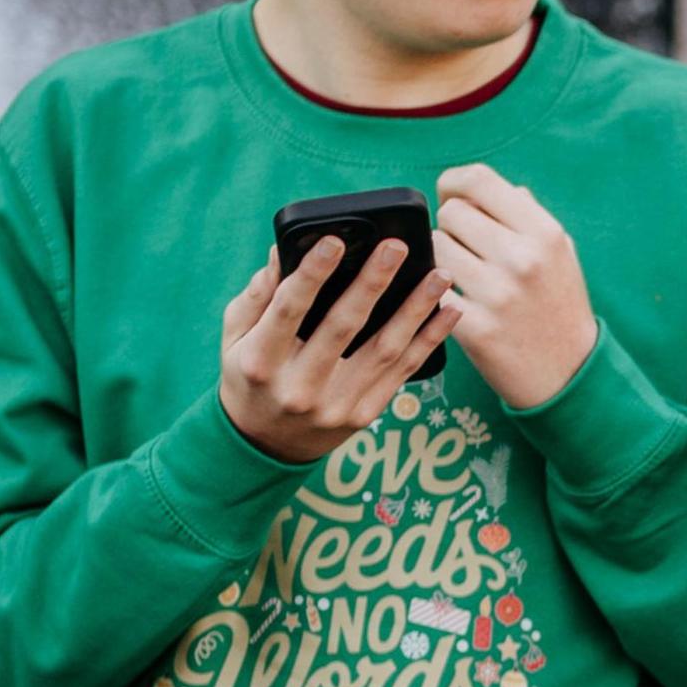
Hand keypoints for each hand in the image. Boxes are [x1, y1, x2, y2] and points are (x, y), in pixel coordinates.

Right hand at [219, 238, 459, 462]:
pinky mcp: (364, 415)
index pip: (288, 310)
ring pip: (385, 349)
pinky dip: (430, 339)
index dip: (312, 274)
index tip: (334, 240)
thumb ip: (256, 297)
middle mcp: (299, 388)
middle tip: (396, 247)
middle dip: (372, 283)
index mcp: (261, 362)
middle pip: (343, 327)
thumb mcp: (235, 340)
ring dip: (416, 308)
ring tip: (439, 274)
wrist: (264, 446)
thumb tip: (279, 252)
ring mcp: (335, 405)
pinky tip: (450, 311)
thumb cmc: (250, 377)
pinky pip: (404, 371)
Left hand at [432, 164, 598, 408]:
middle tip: (465, 246)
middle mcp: (522, 258)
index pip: (479, 180)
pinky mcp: (474, 328)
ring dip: (441, 257)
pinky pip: (432, 290)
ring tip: (461, 273)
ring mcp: (497, 293)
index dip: (455, 183)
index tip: (452, 196)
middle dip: (452, 226)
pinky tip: (452, 298)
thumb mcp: (559, 252)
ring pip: (435, 247)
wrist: (568, 372)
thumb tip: (478, 186)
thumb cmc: (559, 305)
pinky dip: (436, 291)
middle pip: (451, 212)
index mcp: (544, 232)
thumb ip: (523, 214)